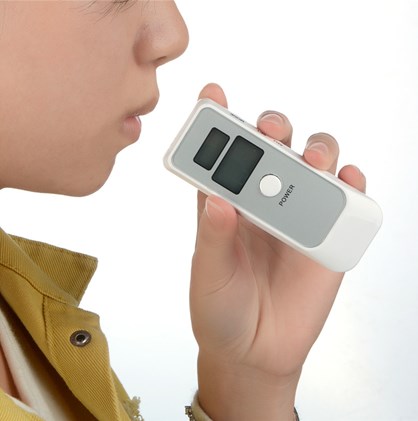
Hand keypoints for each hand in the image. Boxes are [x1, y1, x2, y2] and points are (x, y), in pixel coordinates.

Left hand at [190, 83, 365, 420]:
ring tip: (311, 160)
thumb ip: (213, 239)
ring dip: (315, 151)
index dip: (217, 123)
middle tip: (269, 131)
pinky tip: (346, 181)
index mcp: (224, 206)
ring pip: (312, 165)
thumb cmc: (222, 311)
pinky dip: (349, 185)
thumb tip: (217, 200)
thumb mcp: (209, 276)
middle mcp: (260, 203)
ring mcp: (295, 217)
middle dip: (272, 129)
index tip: (214, 94)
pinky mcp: (325, 236)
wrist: (256, 351)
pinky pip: (344, 201)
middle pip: (271, 149)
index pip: (220, 157)